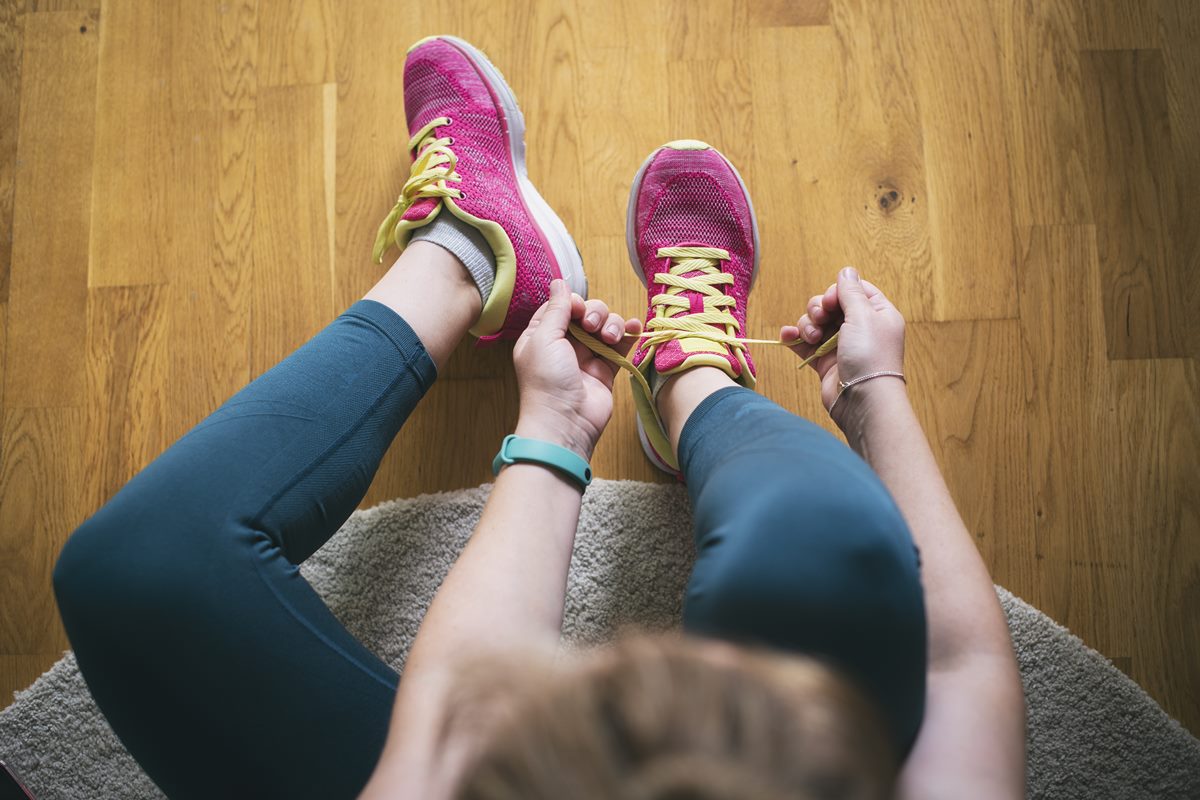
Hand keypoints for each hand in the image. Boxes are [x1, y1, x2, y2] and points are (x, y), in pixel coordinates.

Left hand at [512, 280, 642, 458]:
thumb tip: (559, 281)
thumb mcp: (543, 338)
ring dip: (612, 324)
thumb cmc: (547, 381)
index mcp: (542, 335)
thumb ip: (556, 309)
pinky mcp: (606, 369)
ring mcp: (587, 356)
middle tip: (593, 328)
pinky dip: (629, 334)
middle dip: (595, 313)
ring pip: (606, 325)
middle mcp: (564, 344)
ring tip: (609, 338)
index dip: (574, 303)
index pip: (562, 306)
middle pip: (587, 312)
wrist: (565, 422)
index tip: (578, 311)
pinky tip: (634, 329)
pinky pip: (621, 345)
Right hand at [781, 267, 906, 428]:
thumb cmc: (870, 355)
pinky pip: (804, 342)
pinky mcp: (824, 361)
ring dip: (807, 324)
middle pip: (830, 305)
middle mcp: (859, 327)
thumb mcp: (864, 315)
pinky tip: (788, 336)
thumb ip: (850, 292)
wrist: (862, 399)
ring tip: (811, 337)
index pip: (854, 290)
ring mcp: (840, 344)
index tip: (832, 302)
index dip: (837, 291)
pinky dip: (794, 337)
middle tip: (820, 319)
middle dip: (818, 309)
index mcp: (877, 314)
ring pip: (814, 322)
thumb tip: (846, 270)